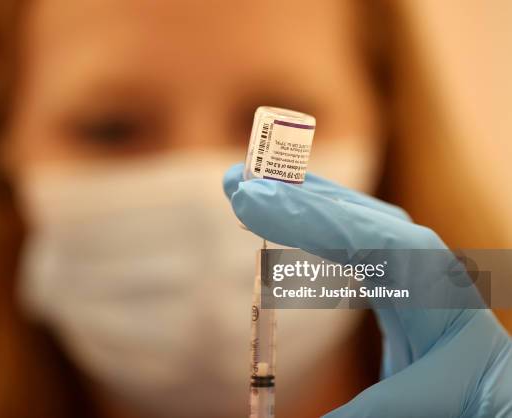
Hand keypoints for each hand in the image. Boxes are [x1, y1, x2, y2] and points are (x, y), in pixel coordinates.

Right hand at [223, 163, 511, 417]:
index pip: (363, 238)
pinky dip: (317, 215)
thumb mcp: (417, 405)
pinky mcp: (397, 266)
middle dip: (293, 196)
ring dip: (303, 197)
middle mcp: (423, 259)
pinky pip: (353, 230)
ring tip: (254, 185)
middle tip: (236, 181)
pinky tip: (293, 207)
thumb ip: (364, 412)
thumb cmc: (462, 395)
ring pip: (353, 214)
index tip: (252, 200)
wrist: (493, 388)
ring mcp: (411, 257)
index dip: (306, 216)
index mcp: (431, 286)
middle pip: (354, 214)